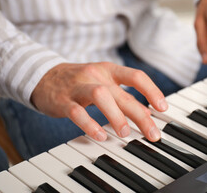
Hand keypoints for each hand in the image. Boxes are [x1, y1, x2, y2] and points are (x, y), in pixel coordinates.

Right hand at [31, 62, 167, 141]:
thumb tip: (147, 114)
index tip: (163, 108)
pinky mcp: (63, 100)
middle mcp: (96, 75)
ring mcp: (78, 86)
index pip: (136, 76)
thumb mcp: (103, 83)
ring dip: (116, 117)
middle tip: (152, 134)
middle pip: (123, 94)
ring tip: (125, 133)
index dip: (152, 91)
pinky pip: (77, 112)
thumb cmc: (80, 82)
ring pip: (101, 96)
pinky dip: (90, 125)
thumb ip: (124, 97)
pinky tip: (100, 136)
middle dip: (141, 115)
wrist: (43, 76)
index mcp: (109, 70)